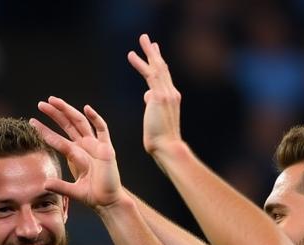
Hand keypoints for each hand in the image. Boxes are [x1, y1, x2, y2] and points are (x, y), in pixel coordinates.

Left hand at [30, 97, 123, 208]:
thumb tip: (44, 185)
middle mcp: (84, 146)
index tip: (32, 122)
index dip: (45, 130)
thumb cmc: (92, 194)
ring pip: (80, 122)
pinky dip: (95, 118)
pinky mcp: (106, 148)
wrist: (108, 200)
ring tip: (55, 101)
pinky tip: (86, 109)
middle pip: (68, 124)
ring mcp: (95, 145)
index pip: (57, 139)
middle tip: (41, 104)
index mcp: (74, 154)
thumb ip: (60, 187)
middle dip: (55, 113)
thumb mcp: (73, 191)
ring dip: (68, 111)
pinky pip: (102, 129)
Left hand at [127, 33, 182, 155]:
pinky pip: (149, 75)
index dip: (159, 65)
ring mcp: (167, 93)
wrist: (167, 147)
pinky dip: (140, 64)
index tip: (155, 55)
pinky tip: (131, 55)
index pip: (164, 78)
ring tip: (142, 39)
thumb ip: (153, 105)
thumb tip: (147, 95)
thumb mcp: (155, 120)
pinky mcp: (160, 96)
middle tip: (148, 40)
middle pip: (162, 68)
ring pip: (157, 67)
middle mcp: (171, 93)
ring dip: (148, 52)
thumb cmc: (161, 141)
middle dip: (154, 53)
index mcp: (171, 99)